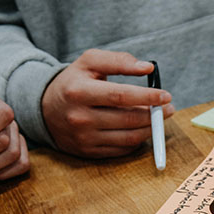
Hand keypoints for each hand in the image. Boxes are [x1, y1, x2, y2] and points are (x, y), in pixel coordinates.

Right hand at [41, 49, 173, 157]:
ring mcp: (84, 138)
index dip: (147, 96)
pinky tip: (143, 129)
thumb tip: (148, 67)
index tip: (166, 95)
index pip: (120, 96)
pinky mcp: (88, 152)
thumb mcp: (89, 62)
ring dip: (150, 129)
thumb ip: (118, 61)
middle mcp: (80, 117)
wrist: (45, 110)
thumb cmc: (74, 82)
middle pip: (128, 119)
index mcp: (79, 92)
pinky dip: (137, 140)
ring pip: (128, 137)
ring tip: (160, 118)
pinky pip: (122, 149)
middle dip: (154, 115)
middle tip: (169, 108)